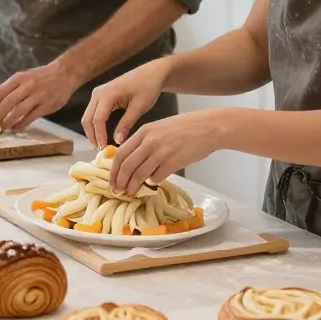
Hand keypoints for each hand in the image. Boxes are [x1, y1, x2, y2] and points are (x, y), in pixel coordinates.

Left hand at [0, 62, 79, 130]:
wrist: (65, 73)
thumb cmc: (41, 76)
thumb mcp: (25, 76)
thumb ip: (12, 87)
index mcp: (20, 78)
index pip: (1, 91)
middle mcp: (28, 86)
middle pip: (8, 102)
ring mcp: (38, 96)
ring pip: (19, 111)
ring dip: (8, 120)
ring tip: (3, 126)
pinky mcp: (47, 105)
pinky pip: (31, 117)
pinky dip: (22, 123)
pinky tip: (16, 127)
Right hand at [82, 61, 168, 148]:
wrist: (151, 73)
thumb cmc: (148, 88)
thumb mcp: (139, 107)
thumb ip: (126, 124)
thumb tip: (117, 142)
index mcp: (108, 93)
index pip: (98, 119)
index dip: (99, 135)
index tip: (104, 149)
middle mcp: (98, 92)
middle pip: (87, 119)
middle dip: (92, 136)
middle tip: (100, 151)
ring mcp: (98, 93)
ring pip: (88, 117)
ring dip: (92, 132)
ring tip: (101, 146)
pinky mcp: (100, 96)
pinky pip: (93, 113)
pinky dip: (95, 125)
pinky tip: (102, 136)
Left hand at [109, 109, 224, 192]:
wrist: (208, 127)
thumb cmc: (185, 127)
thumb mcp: (159, 128)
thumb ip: (144, 141)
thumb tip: (132, 161)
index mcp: (144, 132)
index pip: (121, 153)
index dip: (114, 170)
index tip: (112, 180)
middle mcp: (150, 142)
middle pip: (127, 166)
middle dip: (120, 181)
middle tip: (118, 190)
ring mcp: (161, 152)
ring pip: (140, 174)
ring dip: (133, 186)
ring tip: (131, 192)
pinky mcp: (174, 162)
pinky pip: (157, 177)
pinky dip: (152, 182)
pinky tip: (153, 183)